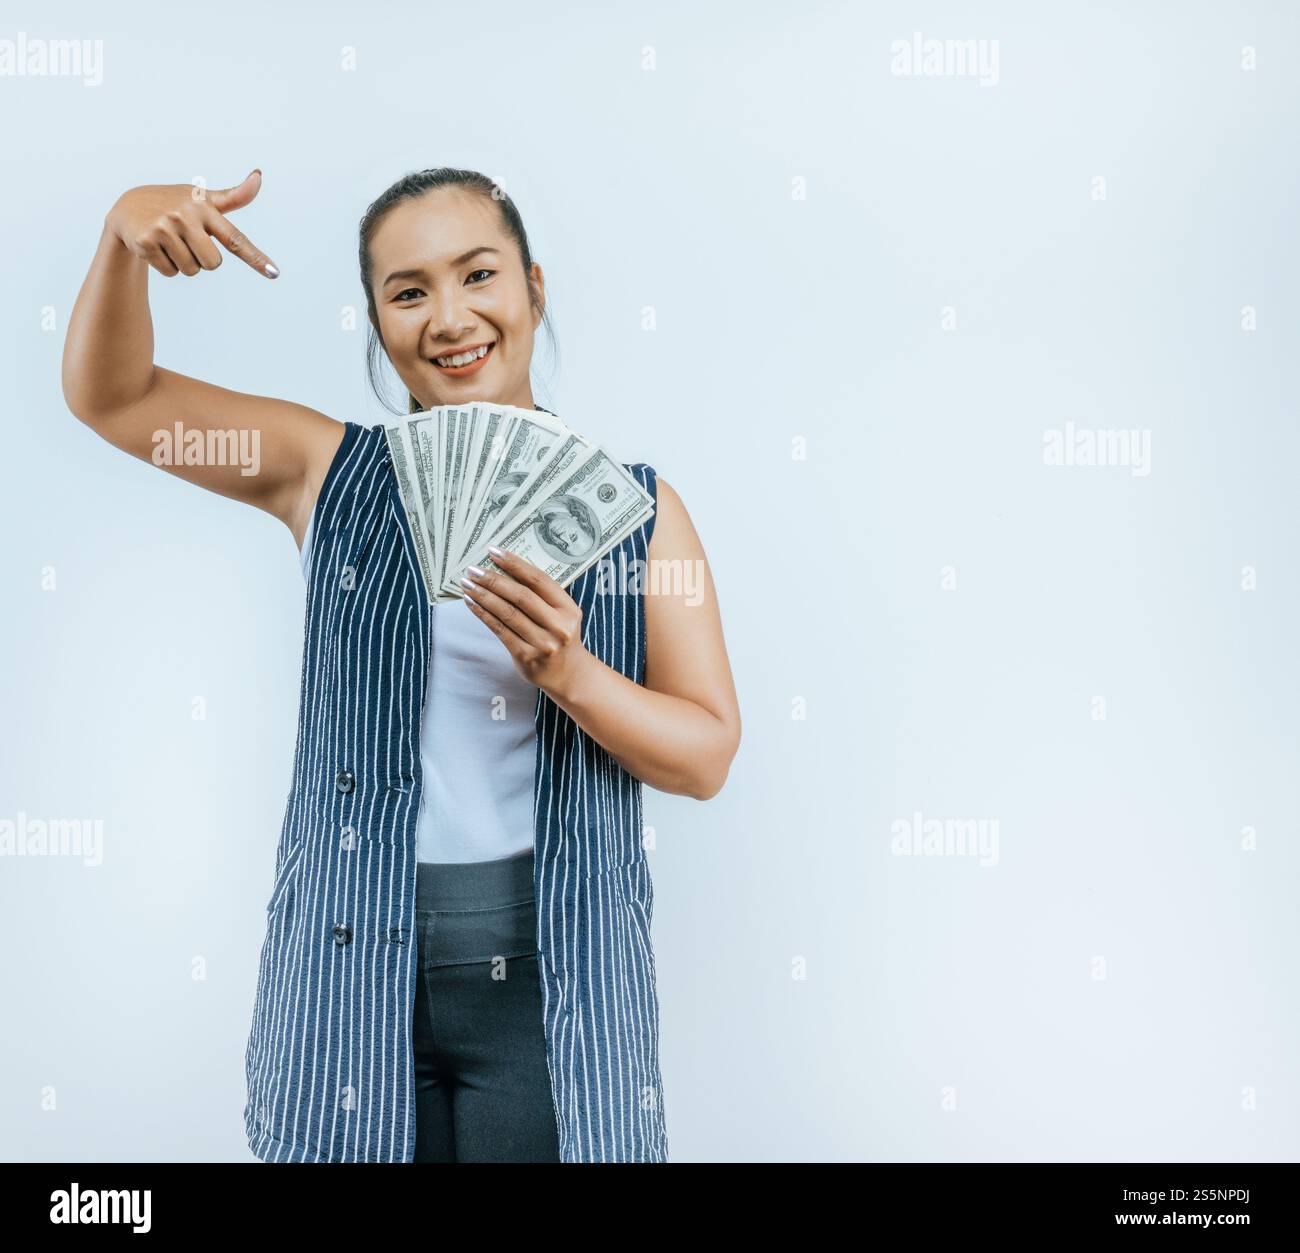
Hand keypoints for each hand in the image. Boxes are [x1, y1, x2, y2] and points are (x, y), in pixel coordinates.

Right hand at [106, 170, 278, 278]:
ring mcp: (164, 228)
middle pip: (213, 264)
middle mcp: (184, 216)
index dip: (256, 258)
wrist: (128, 207)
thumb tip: (259, 176)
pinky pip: (171, 273)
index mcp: (203, 207)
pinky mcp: (146, 242)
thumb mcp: (203, 198)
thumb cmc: (175, 203)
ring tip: (171, 241)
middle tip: (187, 240)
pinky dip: (166, 266)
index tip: (275, 273)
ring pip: (192, 271)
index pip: (235, 238)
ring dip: (184, 263)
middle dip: (203, 259)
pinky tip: (157, 247)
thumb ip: (234, 196)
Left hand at [458, 548, 588, 696]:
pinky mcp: (526, 656)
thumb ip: (540, 595)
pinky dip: (483, 614)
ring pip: (507, 613)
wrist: (568, 674)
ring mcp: (542, 643)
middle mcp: (558, 626)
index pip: (539, 580)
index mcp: (569, 609)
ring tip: (467, 584)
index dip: (515, 564)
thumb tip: (504, 568)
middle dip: (493, 580)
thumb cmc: (559, 636)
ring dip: (484, 596)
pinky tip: (472, 603)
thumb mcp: (561, 614)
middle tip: (473, 569)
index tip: (494, 551)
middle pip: (521, 596)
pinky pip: (500, 630)